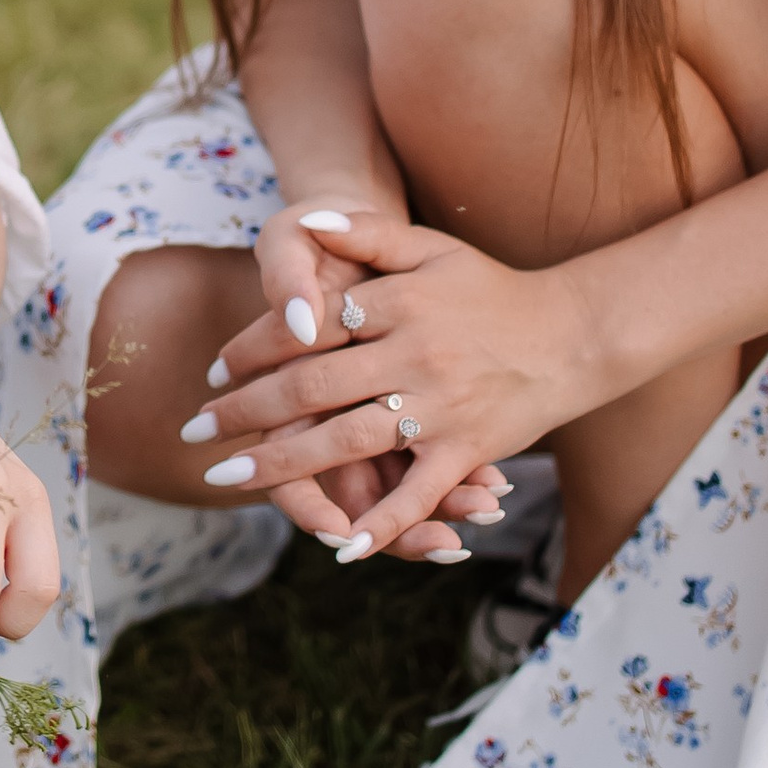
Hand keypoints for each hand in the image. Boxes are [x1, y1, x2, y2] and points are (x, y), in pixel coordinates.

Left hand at [188, 206, 589, 562]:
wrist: (573, 332)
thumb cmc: (491, 288)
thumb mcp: (431, 245)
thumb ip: (368, 231)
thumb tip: (309, 219)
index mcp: (399, 302)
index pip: (309, 325)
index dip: (254, 347)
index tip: (216, 370)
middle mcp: (414, 353)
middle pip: (311, 386)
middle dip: (245, 412)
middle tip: (195, 431)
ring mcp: (440, 405)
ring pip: (347, 439)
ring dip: (282, 464)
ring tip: (230, 479)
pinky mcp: (467, 448)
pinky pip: (419, 492)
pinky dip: (382, 523)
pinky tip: (339, 547)